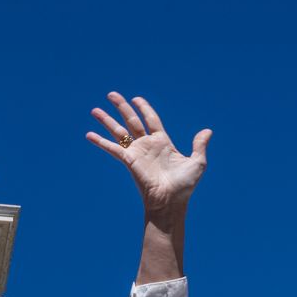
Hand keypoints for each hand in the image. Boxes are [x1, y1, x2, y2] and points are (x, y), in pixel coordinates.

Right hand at [86, 92, 210, 217]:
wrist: (170, 202)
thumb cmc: (184, 186)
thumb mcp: (197, 163)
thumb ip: (199, 145)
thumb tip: (208, 131)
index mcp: (163, 142)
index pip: (151, 120)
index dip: (144, 108)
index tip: (136, 99)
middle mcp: (147, 145)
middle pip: (131, 120)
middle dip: (121, 107)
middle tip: (111, 94)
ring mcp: (136, 153)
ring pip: (119, 131)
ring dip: (106, 120)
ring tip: (94, 109)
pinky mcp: (129, 161)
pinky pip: (112, 148)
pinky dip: (100, 142)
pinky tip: (89, 134)